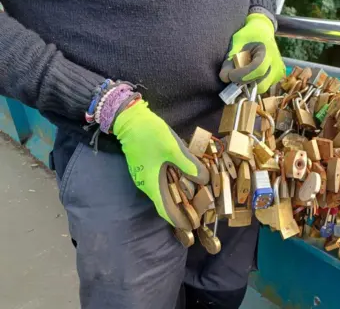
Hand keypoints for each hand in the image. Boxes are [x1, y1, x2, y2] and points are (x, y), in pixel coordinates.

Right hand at [113, 100, 208, 229]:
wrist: (129, 119)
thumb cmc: (150, 135)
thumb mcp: (174, 149)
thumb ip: (189, 165)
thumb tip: (204, 180)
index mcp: (151, 184)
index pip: (165, 210)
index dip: (178, 220)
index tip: (190, 227)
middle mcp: (146, 184)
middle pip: (165, 203)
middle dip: (181, 209)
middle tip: (199, 212)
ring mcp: (145, 175)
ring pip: (164, 192)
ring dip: (178, 196)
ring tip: (195, 197)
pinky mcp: (146, 166)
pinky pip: (161, 181)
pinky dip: (174, 184)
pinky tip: (185, 179)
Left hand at [220, 13, 285, 93]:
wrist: (262, 31)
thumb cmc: (248, 36)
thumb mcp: (236, 44)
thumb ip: (230, 61)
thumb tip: (225, 78)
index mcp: (268, 51)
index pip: (258, 70)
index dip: (242, 76)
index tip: (230, 75)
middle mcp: (277, 65)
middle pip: (261, 85)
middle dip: (245, 83)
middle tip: (234, 76)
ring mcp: (278, 73)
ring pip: (261, 88)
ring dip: (249, 84)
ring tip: (242, 73)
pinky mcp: (276, 78)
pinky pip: (263, 86)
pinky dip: (253, 83)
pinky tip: (249, 73)